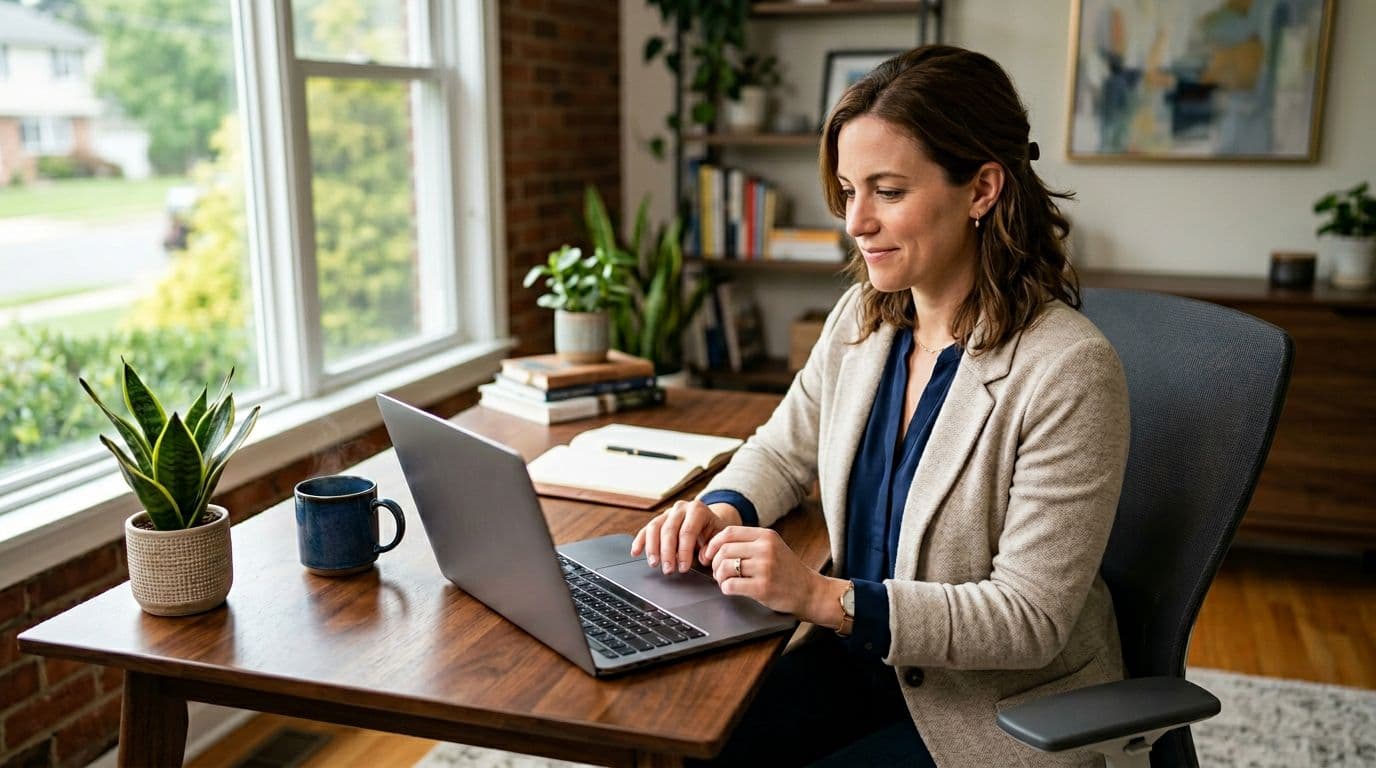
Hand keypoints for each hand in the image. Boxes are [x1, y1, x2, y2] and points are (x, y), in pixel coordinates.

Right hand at [631, 500, 740, 574]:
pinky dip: (640, 541)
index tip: (683, 567)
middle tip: (668, 570)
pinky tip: (635, 552)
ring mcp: (668, 513)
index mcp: (698, 510)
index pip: (687, 531)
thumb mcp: (720, 537)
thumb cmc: (714, 532)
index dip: (684, 551)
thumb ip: (713, 547)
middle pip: (669, 529)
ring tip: (654, 564)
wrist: (710, 521)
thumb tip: (702, 557)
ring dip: (652, 548)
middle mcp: (680, 508)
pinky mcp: (659, 520)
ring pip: (654, 527)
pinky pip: (646, 529)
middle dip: (667, 552)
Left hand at [702, 526, 837, 621]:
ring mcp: (765, 568)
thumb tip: (714, 545)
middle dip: (714, 563)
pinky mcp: (763, 587)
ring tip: (724, 581)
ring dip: (719, 576)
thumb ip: (749, 542)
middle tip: (718, 572)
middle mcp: (766, 549)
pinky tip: (730, 589)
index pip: (728, 532)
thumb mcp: (772, 547)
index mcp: (766, 536)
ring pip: (725, 567)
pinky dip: (725, 588)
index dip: (713, 543)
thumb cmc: (787, 570)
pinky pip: (730, 585)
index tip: (709, 554)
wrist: (810, 591)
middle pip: (724, 550)